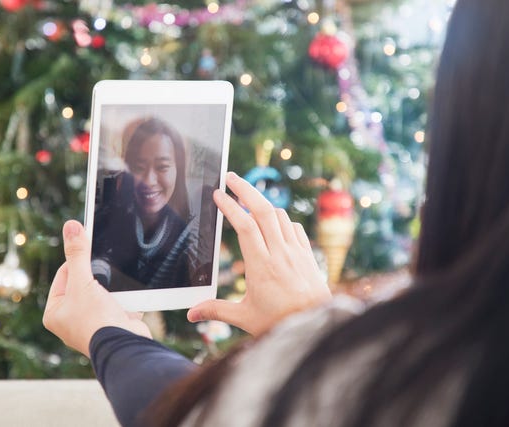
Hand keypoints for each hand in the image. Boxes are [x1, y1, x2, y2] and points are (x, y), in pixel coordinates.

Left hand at [43, 220, 150, 356]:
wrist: (124, 346)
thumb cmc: (96, 320)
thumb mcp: (83, 282)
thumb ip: (77, 254)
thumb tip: (70, 226)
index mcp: (54, 313)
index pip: (64, 274)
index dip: (77, 261)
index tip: (89, 251)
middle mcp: (70, 320)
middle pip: (84, 282)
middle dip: (97, 277)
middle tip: (105, 273)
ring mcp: (92, 324)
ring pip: (102, 292)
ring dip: (112, 289)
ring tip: (115, 292)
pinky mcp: (112, 325)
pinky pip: (118, 303)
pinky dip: (124, 300)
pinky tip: (127, 300)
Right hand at [187, 172, 330, 335]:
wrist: (317, 325)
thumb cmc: (280, 322)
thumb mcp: (245, 318)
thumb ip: (216, 311)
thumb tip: (191, 314)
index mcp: (261, 266)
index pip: (245, 227)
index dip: (230, 207)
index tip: (218, 194)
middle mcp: (280, 253)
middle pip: (263, 211)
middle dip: (245, 189)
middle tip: (231, 176)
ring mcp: (296, 251)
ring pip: (280, 215)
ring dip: (263, 204)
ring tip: (247, 199)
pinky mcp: (307, 254)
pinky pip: (294, 227)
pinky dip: (282, 219)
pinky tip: (274, 223)